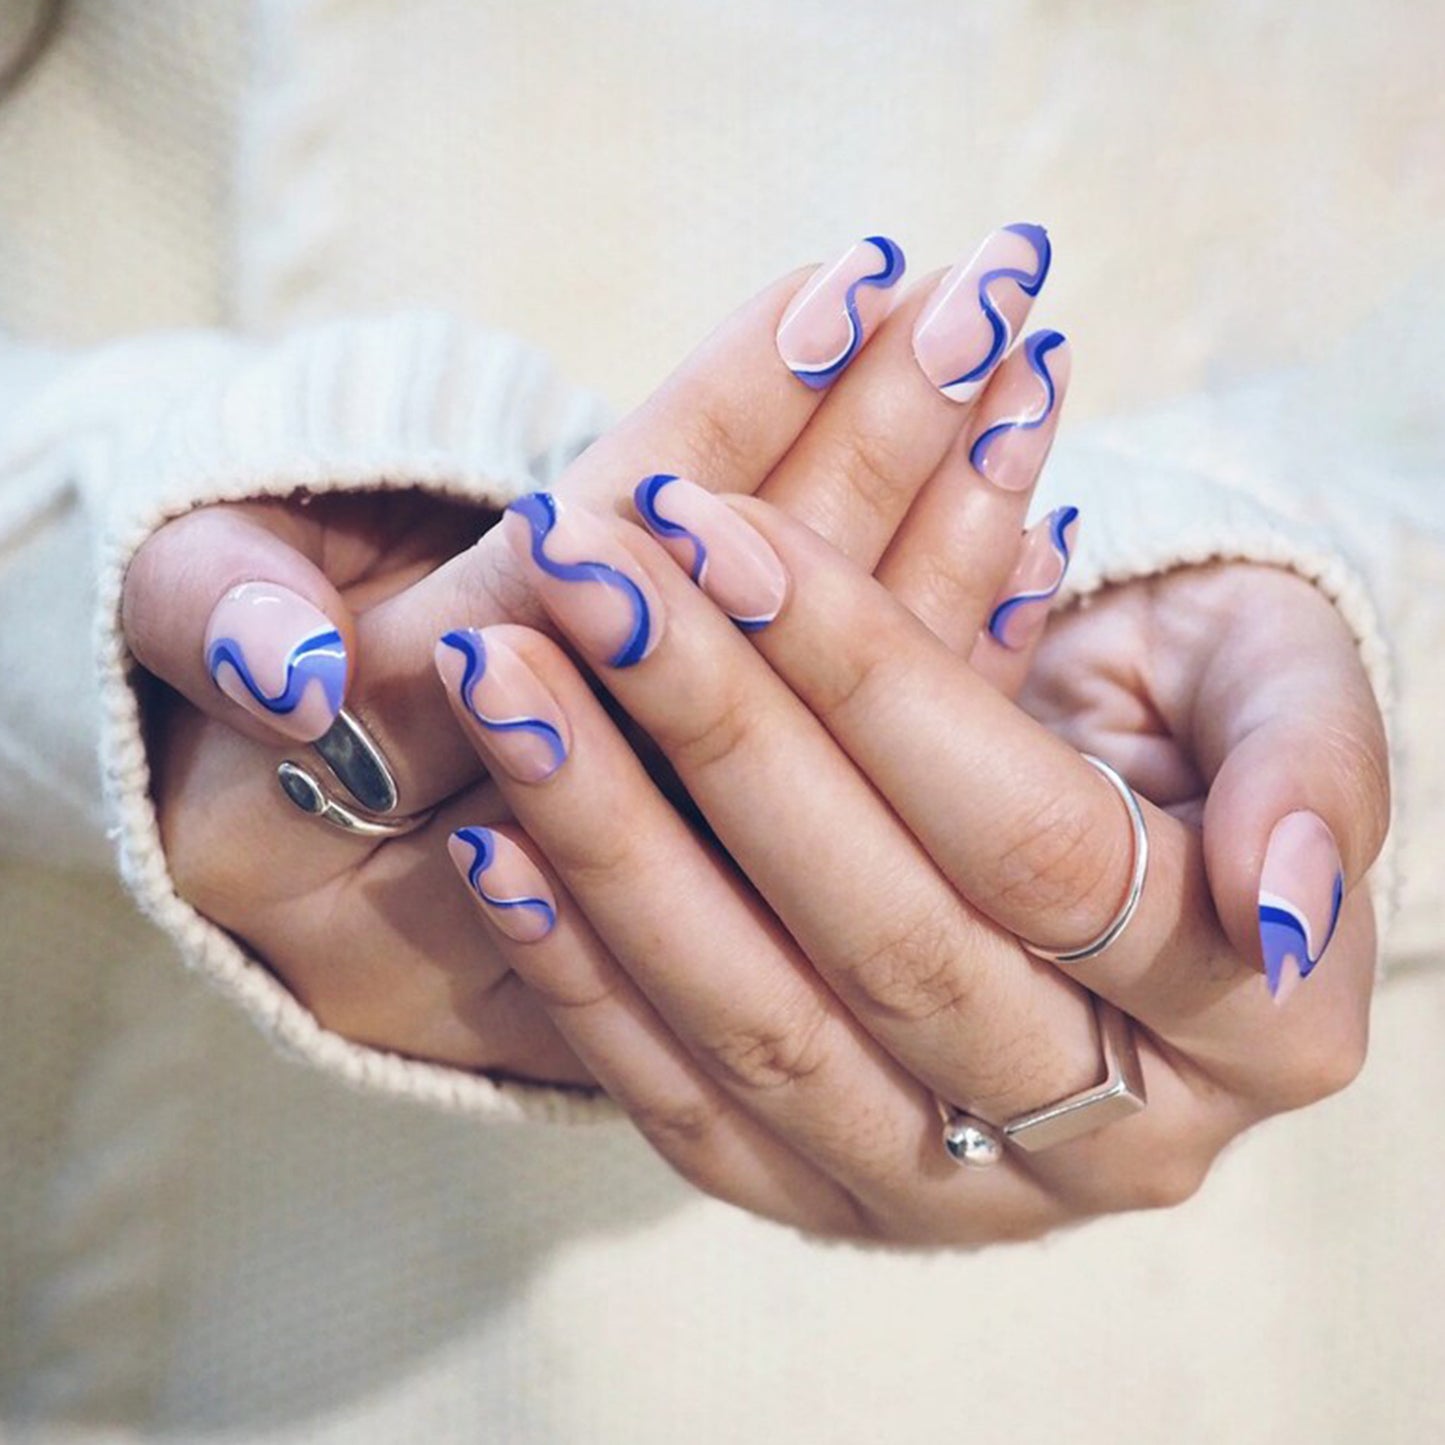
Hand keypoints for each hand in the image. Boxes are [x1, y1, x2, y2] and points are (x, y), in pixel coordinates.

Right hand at [121, 226, 1067, 1079]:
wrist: (288, 812)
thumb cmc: (229, 681)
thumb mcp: (185, 629)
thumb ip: (216, 624)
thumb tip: (290, 670)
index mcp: (408, 778)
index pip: (587, 591)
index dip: (715, 437)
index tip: (842, 287)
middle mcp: (558, 825)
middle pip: (738, 640)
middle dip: (869, 453)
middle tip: (990, 293)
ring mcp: (660, 853)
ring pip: (820, 704)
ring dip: (937, 531)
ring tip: (1033, 368)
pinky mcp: (733, 852)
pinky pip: (860, 763)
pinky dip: (953, 642)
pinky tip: (1039, 528)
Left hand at [440, 488, 1384, 1243]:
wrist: (1125, 819)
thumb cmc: (1205, 716)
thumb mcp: (1291, 696)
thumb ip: (1312, 777)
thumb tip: (1274, 901)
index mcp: (1257, 1021)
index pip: (1034, 845)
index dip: (872, 681)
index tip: (723, 526)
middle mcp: (1109, 1142)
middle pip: (883, 937)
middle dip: (714, 733)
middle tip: (581, 568)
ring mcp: (958, 1193)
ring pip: (765, 1032)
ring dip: (612, 844)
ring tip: (505, 676)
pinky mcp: (835, 1200)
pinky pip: (691, 1107)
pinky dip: (584, 976)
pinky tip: (497, 843)